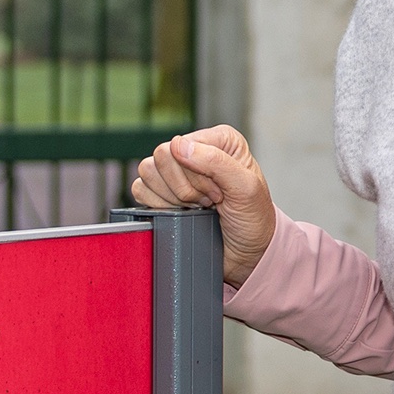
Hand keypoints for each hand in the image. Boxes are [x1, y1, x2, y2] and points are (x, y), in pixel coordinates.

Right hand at [128, 125, 278, 286]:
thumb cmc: (253, 219)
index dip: (195, 174)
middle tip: (208, 201)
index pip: (181, 144)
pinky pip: (140, 190)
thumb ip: (216, 161)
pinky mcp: (161, 192)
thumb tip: (178, 146)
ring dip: (173, 198)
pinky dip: (158, 205)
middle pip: (161, 156)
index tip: (218, 193)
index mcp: (218, 140)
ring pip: (147, 171)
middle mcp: (195, 150)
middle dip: (185, 188)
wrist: (246, 253)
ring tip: (197, 207)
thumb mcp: (246, 188)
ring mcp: (176, 171)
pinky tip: (182, 212)